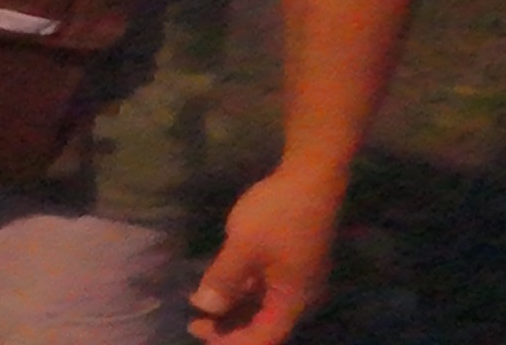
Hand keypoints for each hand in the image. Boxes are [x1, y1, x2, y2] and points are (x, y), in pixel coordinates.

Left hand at [189, 167, 345, 344]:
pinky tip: (218, 285)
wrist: (311, 178)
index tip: (202, 336)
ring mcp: (296, 279)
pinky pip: (265, 289)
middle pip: (265, 326)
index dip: (234, 342)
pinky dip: (242, 293)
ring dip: (234, 311)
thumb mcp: (244, 247)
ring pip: (263, 307)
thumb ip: (224, 279)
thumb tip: (205, 307)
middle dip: (230, 329)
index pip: (265, 337)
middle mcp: (299, 296)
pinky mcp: (290, 263)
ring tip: (200, 309)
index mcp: (294, 299)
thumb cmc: (278, 213)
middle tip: (195, 324)